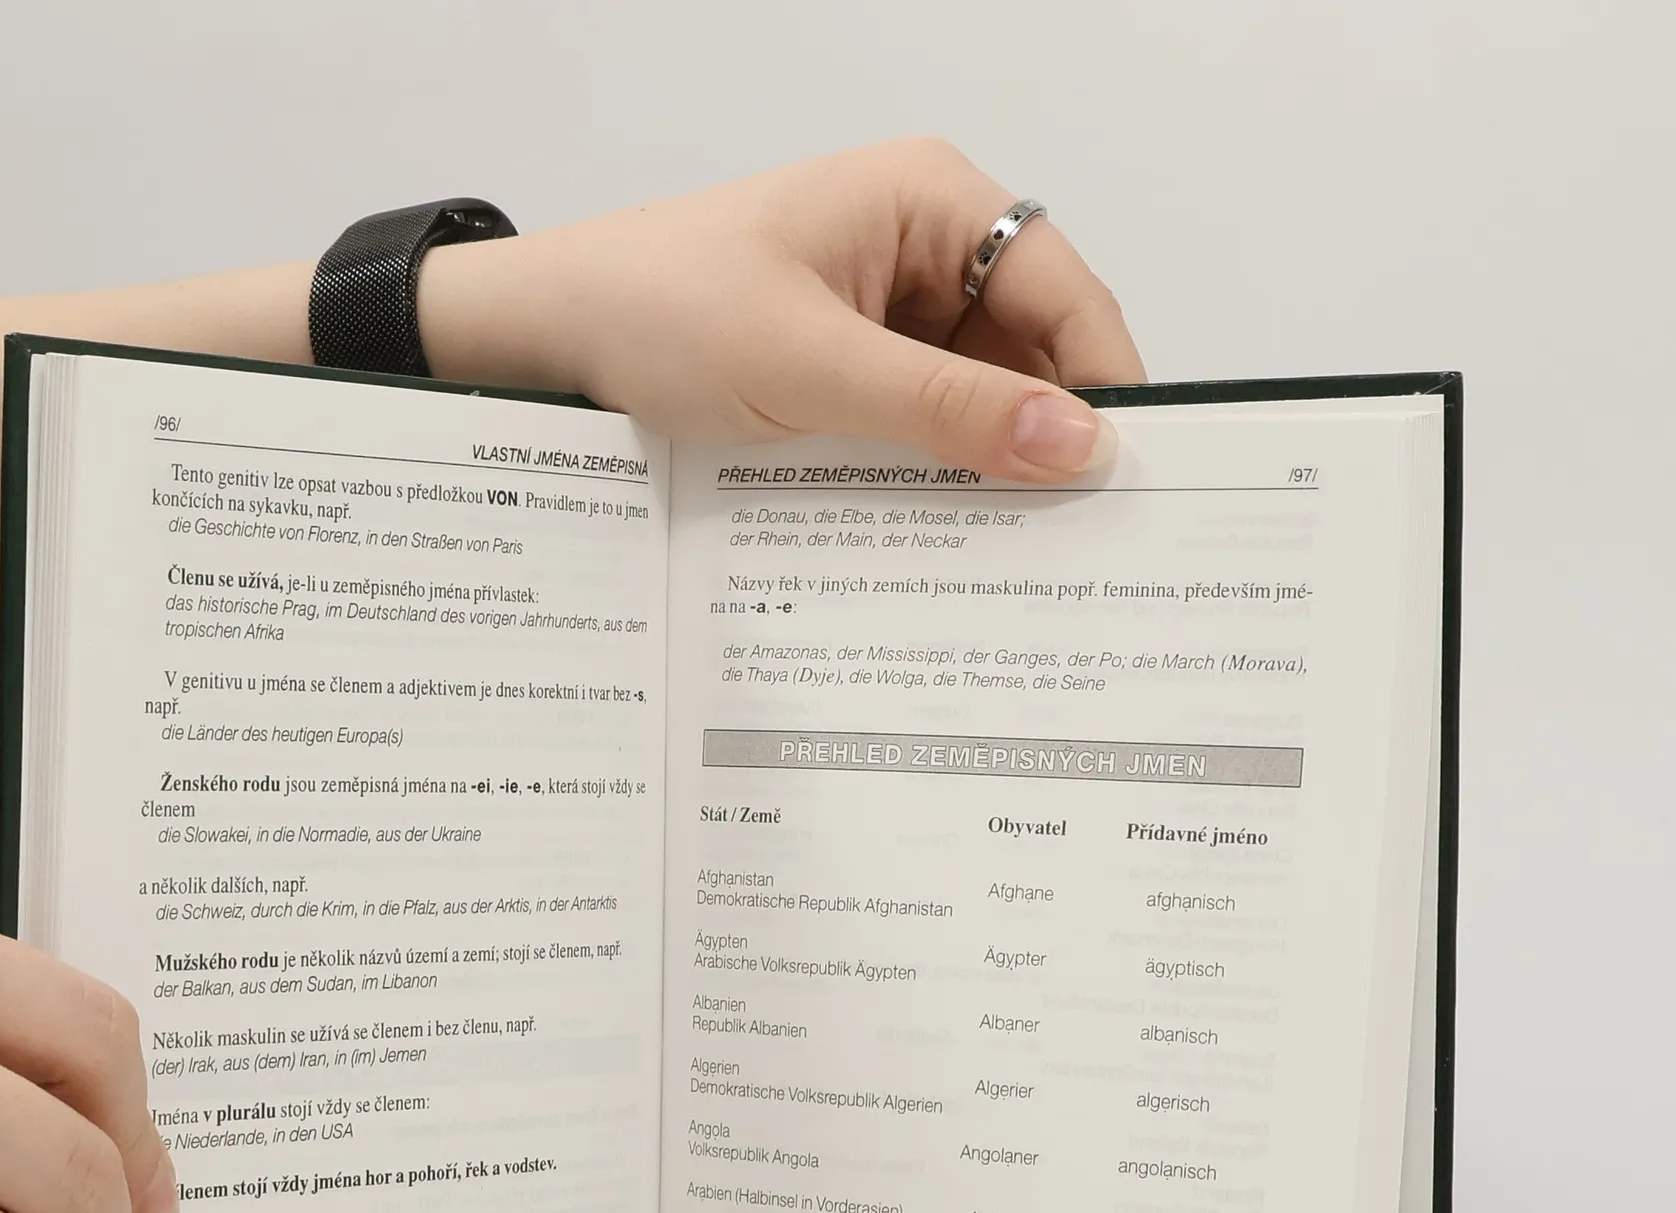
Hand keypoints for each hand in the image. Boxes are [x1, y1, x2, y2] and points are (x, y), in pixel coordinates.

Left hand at [420, 138, 1145, 481]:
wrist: (550, 338)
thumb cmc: (661, 311)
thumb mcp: (811, 366)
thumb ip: (946, 409)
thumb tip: (1076, 444)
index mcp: (930, 201)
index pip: (1063, 290)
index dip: (1103, 383)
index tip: (1124, 479)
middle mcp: (924, 247)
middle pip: (1030, 349)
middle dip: (1046, 435)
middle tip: (1073, 540)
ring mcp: (889, 309)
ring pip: (979, 395)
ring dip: (988, 464)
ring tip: (1009, 549)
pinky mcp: (854, 365)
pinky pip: (924, 420)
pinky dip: (935, 471)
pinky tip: (940, 529)